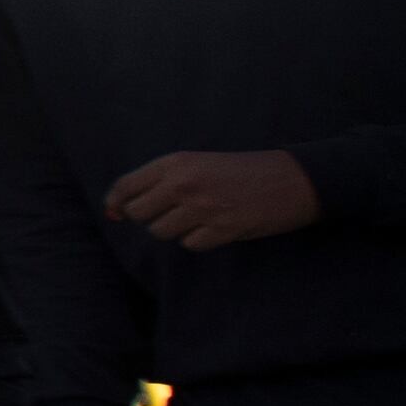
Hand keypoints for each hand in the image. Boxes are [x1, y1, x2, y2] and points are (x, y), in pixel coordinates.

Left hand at [102, 150, 319, 251]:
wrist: (293, 178)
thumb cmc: (242, 170)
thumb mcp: (199, 162)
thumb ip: (162, 179)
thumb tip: (118, 208)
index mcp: (176, 163)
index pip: (126, 186)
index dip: (114, 202)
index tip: (113, 213)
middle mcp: (184, 184)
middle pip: (138, 214)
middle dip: (150, 216)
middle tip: (173, 211)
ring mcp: (202, 208)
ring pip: (161, 232)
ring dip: (175, 229)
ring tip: (199, 216)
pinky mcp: (222, 230)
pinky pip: (189, 244)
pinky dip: (199, 239)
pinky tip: (216, 226)